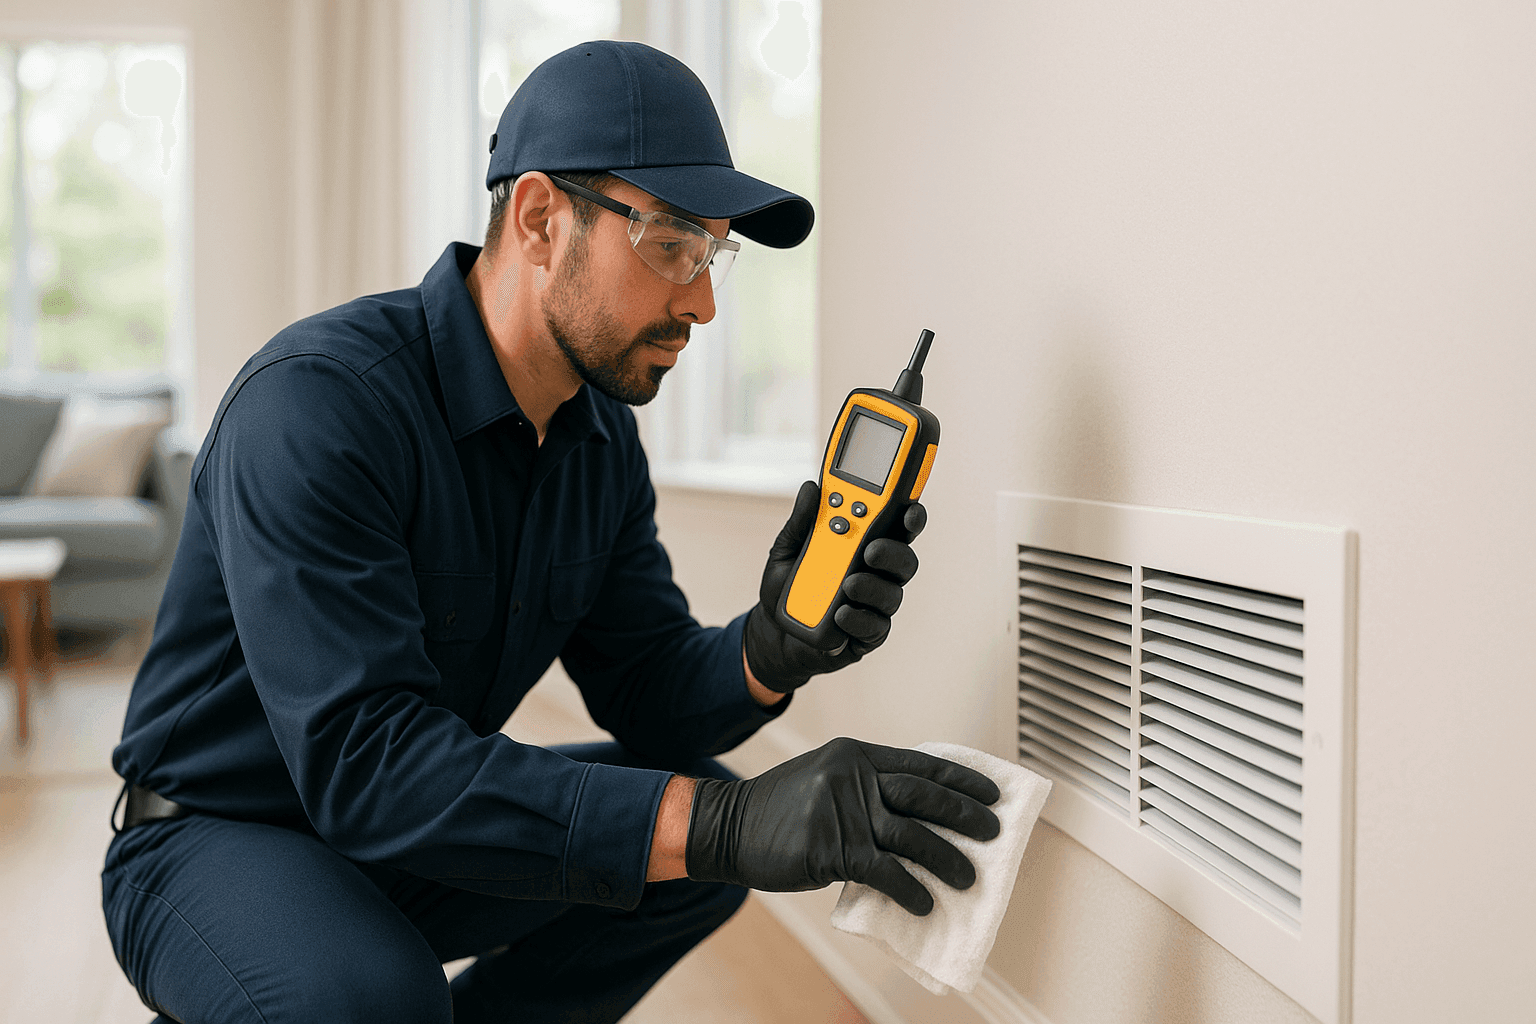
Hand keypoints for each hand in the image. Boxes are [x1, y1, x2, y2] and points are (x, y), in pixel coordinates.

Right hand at [685, 737, 1000, 914]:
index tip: (991, 793)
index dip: (960, 779)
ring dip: (947, 858)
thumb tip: (915, 815)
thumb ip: (864, 787)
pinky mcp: (832, 848)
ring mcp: (843, 812)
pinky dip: (910, 889)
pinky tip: (925, 902)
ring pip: (912, 835)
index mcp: (855, 754)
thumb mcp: (823, 777)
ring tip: (968, 877)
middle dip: (965, 816)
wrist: (728, 826)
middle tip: (993, 832)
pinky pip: (884, 872)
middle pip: (924, 795)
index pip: (920, 763)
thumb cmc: (777, 808)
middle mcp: (853, 776)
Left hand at [744, 480, 926, 692]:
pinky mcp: (868, 635)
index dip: (909, 515)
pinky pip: (874, 627)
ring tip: (849, 584)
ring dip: (872, 587)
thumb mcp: (786, 549)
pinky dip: (858, 619)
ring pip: (892, 594)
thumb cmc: (790, 585)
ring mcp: (875, 605)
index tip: (908, 507)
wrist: (775, 631)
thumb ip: (801, 521)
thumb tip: (811, 488)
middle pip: (904, 560)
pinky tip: (841, 613)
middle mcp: (878, 573)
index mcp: (865, 545)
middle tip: (870, 549)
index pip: (897, 526)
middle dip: (893, 552)